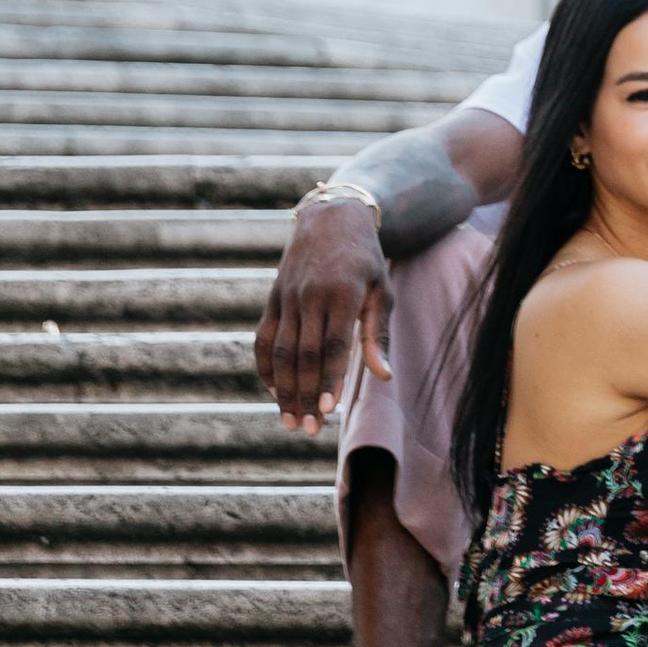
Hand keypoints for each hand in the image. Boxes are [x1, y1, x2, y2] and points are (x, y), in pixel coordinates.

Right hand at [254, 198, 394, 434]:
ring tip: (291, 421)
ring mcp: (287, 296)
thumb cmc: (365, 259)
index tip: (329, 410)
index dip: (329, 379)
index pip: (333, 344)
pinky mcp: (273, 297)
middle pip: (303, 354)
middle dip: (306, 394)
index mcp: (342, 292)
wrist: (331, 217)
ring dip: (284, 389)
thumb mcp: (382, 289)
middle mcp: (310, 294)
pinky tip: (275, 392)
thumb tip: (384, 377)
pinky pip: (263, 338)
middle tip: (310, 429)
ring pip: (280, 350)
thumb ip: (379, 334)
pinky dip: (265, 367)